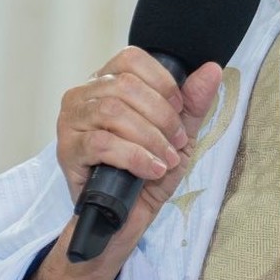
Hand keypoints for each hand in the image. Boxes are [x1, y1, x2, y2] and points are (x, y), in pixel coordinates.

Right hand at [26, 47, 222, 279]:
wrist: (123, 221)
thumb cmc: (146, 174)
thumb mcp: (178, 136)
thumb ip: (194, 103)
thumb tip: (212, 70)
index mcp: (108, 83)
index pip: (131, 59)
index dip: (163, 83)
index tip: (179, 111)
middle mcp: (84, 96)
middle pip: (125, 85)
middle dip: (161, 116)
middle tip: (176, 144)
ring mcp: (71, 121)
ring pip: (113, 111)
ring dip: (150, 138)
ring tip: (165, 160)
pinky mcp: (67, 151)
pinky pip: (102, 143)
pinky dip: (135, 157)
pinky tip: (150, 170)